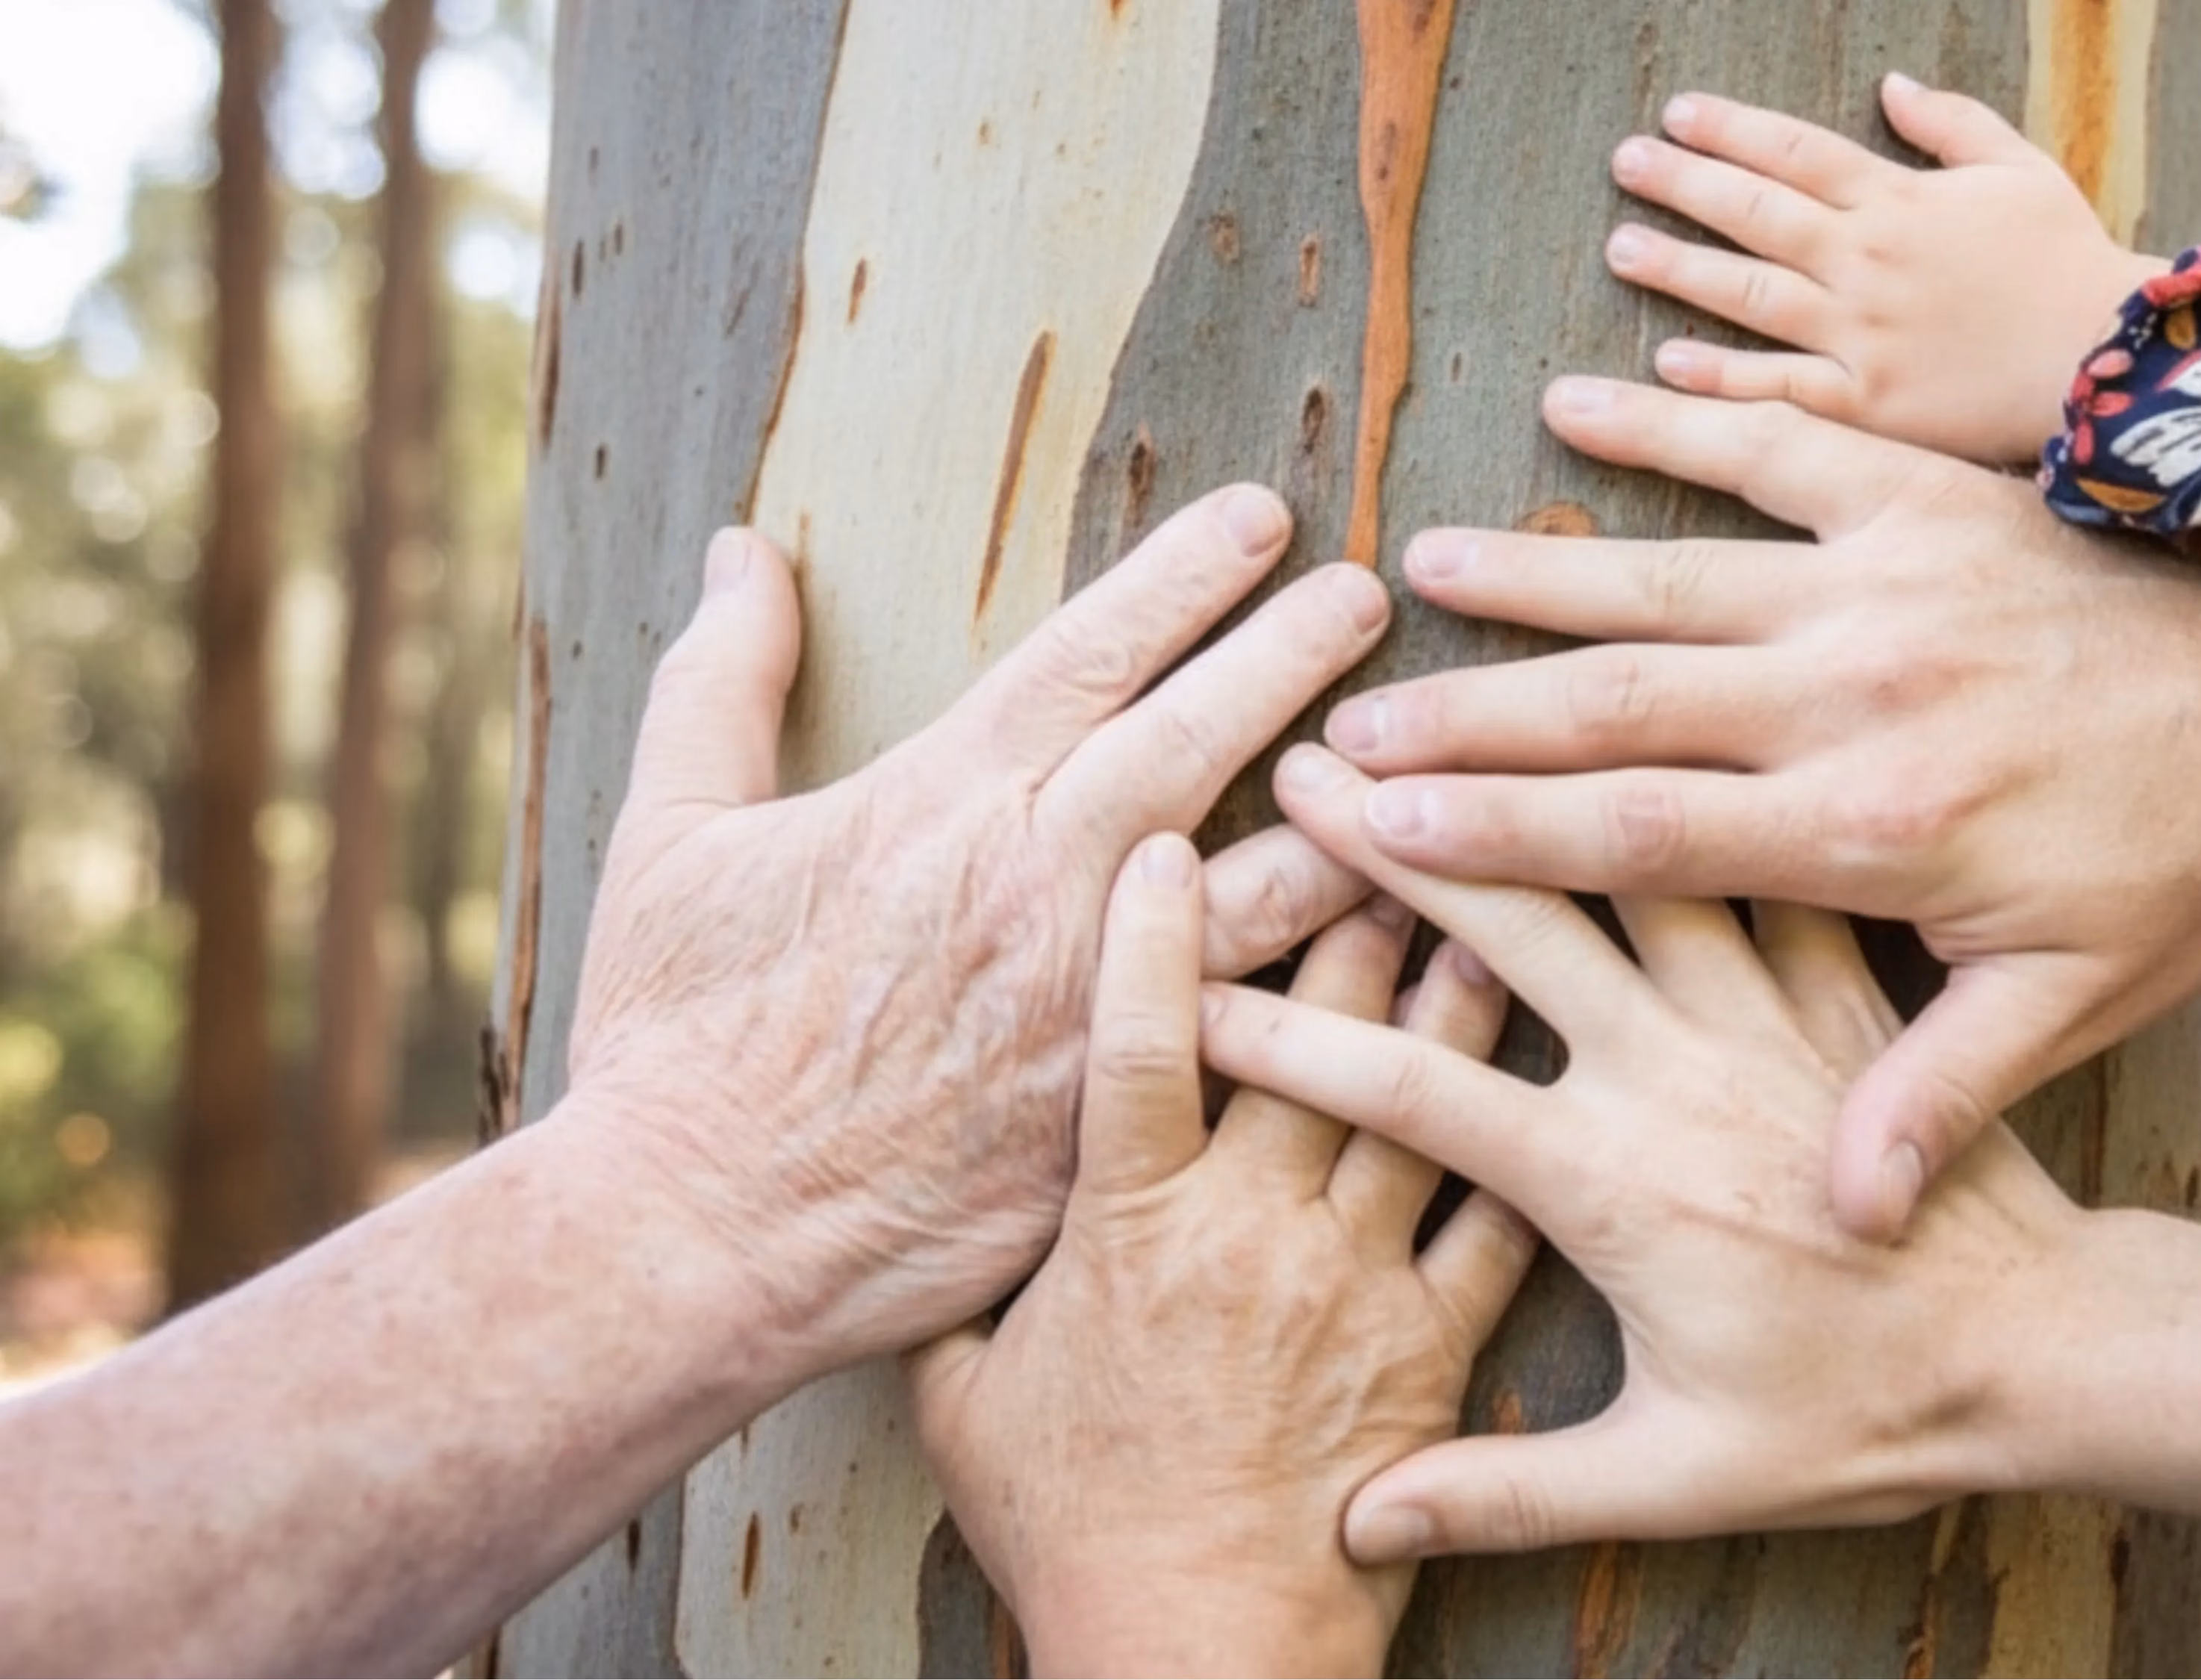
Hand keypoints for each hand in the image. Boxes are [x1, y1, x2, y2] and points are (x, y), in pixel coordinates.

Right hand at [565, 488, 1390, 1372]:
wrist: (690, 1235)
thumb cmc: (672, 1038)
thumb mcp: (668, 834)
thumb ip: (722, 682)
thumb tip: (746, 554)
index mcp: (945, 802)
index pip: (1092, 653)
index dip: (1185, 576)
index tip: (1263, 516)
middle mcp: (1042, 890)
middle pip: (1201, 743)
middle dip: (1296, 657)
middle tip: (1376, 595)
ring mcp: (1093, 1011)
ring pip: (1265, 895)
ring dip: (1352, 826)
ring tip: (1435, 773)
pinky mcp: (1123, 1126)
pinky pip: (1257, 1050)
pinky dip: (1340, 1006)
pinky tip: (1413, 982)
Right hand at [910, 838, 1532, 1675]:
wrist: (1198, 1653)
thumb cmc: (1071, 1532)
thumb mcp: (961, 1403)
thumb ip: (951, 1288)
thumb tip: (915, 1211)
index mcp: (1128, 1223)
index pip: (1138, 1039)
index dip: (1154, 930)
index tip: (1172, 837)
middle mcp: (1250, 1225)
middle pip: (1316, 1026)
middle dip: (1350, 898)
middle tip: (1388, 803)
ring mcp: (1356, 1275)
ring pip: (1427, 1092)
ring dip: (1463, 980)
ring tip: (1501, 880)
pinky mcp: (1437, 1340)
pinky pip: (1496, 1213)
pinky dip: (1537, 1128)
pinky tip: (1571, 1056)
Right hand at [1203, 746, 2096, 1560]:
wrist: (2060, 1353)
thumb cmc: (1877, 1418)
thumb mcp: (1688, 1479)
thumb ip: (1512, 1492)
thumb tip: (1357, 1528)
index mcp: (1616, 1178)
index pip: (1414, 1083)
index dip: (1292, 1034)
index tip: (1193, 983)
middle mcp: (1685, 1062)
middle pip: (1516, 910)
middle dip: (1399, 825)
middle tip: (1305, 759)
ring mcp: (1772, 998)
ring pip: (1636, 840)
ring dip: (1533, 755)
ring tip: (1446, 687)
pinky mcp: (1851, 965)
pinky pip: (1767, 837)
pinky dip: (1708, 753)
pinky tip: (1651, 671)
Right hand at [1322, 382, 2200, 1239]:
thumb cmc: (2189, 867)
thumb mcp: (2073, 1004)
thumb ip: (1936, 1097)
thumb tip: (1840, 1223)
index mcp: (1867, 833)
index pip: (1633, 836)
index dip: (1489, 838)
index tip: (1369, 834)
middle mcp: (1854, 697)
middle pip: (1614, 706)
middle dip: (1466, 722)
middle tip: (1342, 725)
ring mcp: (1889, 584)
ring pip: (1672, 578)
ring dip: (1538, 575)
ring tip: (1419, 574)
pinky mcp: (1933, 499)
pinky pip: (1782, 449)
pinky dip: (1681, 428)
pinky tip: (1585, 408)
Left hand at [1605, 77, 2164, 464]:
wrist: (2115, 360)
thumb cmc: (2070, 264)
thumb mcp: (2022, 170)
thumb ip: (1950, 124)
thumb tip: (1890, 86)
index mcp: (1899, 201)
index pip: (1795, 152)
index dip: (1731, 130)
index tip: (1678, 115)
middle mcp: (1867, 262)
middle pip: (1756, 213)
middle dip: (1683, 183)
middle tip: (1627, 164)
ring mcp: (1862, 335)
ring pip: (1751, 294)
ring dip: (1680, 269)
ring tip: (1622, 248)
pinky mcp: (1870, 405)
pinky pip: (1781, 387)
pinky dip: (1722, 376)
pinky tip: (1668, 361)